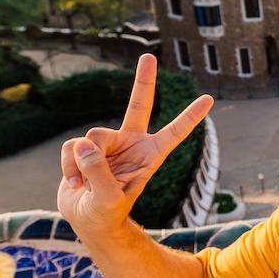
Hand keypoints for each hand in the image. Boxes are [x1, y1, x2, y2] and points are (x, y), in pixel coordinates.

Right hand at [58, 54, 213, 237]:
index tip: (209, 99)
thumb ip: (98, 171)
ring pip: (92, 136)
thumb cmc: (105, 215)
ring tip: (86, 185)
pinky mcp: (83, 148)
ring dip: (82, 162)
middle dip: (143, 80)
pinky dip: (68, 166)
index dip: (190, 117)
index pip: (174, 133)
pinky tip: (75, 182)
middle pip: (138, 105)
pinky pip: (71, 147)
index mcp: (149, 156)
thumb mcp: (107, 200)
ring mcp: (107, 144)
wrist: (86, 221)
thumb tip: (84, 143)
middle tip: (148, 56)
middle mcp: (131, 143)